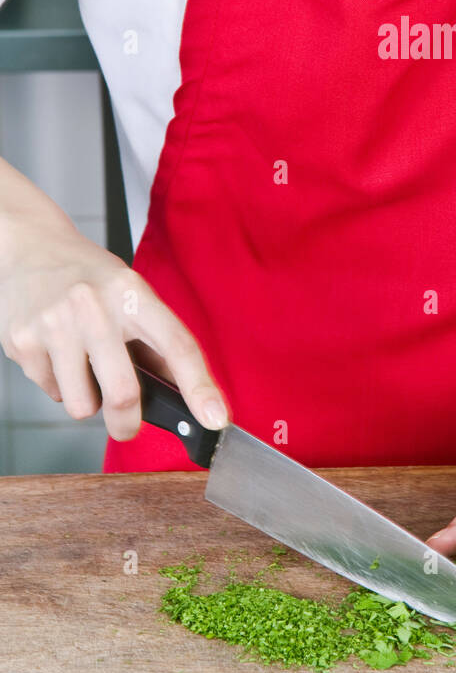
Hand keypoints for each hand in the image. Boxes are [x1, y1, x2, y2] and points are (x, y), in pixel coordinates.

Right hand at [0, 189, 228, 440]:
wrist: (32, 246)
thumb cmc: (90, 276)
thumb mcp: (132, 292)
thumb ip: (154, 341)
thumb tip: (180, 393)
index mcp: (132, 293)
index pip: (176, 345)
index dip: (200, 387)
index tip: (215, 418)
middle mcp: (94, 306)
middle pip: (123, 392)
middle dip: (128, 424)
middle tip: (127, 425)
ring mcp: (54, 324)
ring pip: (81, 405)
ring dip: (87, 400)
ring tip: (83, 366)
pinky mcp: (22, 342)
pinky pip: (51, 392)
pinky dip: (58, 383)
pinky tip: (56, 352)